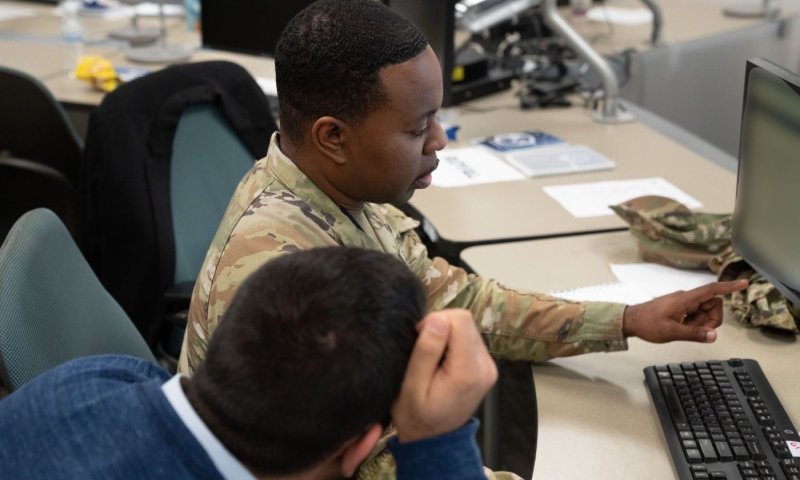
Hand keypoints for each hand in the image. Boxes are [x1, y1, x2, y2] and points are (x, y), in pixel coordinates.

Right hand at [391, 309, 497, 442]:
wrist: (434, 440)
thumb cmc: (415, 415)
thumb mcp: (411, 386)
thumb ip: (426, 351)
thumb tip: (437, 319)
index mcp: (468, 370)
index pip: (460, 319)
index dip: (436, 321)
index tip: (420, 340)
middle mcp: (485, 365)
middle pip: (465, 321)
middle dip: (441, 327)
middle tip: (424, 351)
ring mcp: (489, 365)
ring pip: (468, 328)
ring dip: (447, 335)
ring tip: (433, 358)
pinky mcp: (487, 366)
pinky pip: (469, 339)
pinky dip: (453, 343)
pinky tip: (442, 362)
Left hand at [623, 279, 747, 342]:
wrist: (631, 321)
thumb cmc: (648, 324)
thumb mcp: (672, 332)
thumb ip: (694, 334)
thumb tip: (714, 336)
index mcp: (685, 299)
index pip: (711, 290)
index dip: (728, 287)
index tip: (744, 283)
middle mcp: (687, 298)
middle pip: (713, 305)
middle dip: (710, 320)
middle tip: (695, 331)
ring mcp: (684, 304)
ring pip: (705, 312)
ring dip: (701, 324)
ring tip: (683, 330)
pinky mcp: (681, 309)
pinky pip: (696, 315)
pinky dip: (694, 324)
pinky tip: (681, 329)